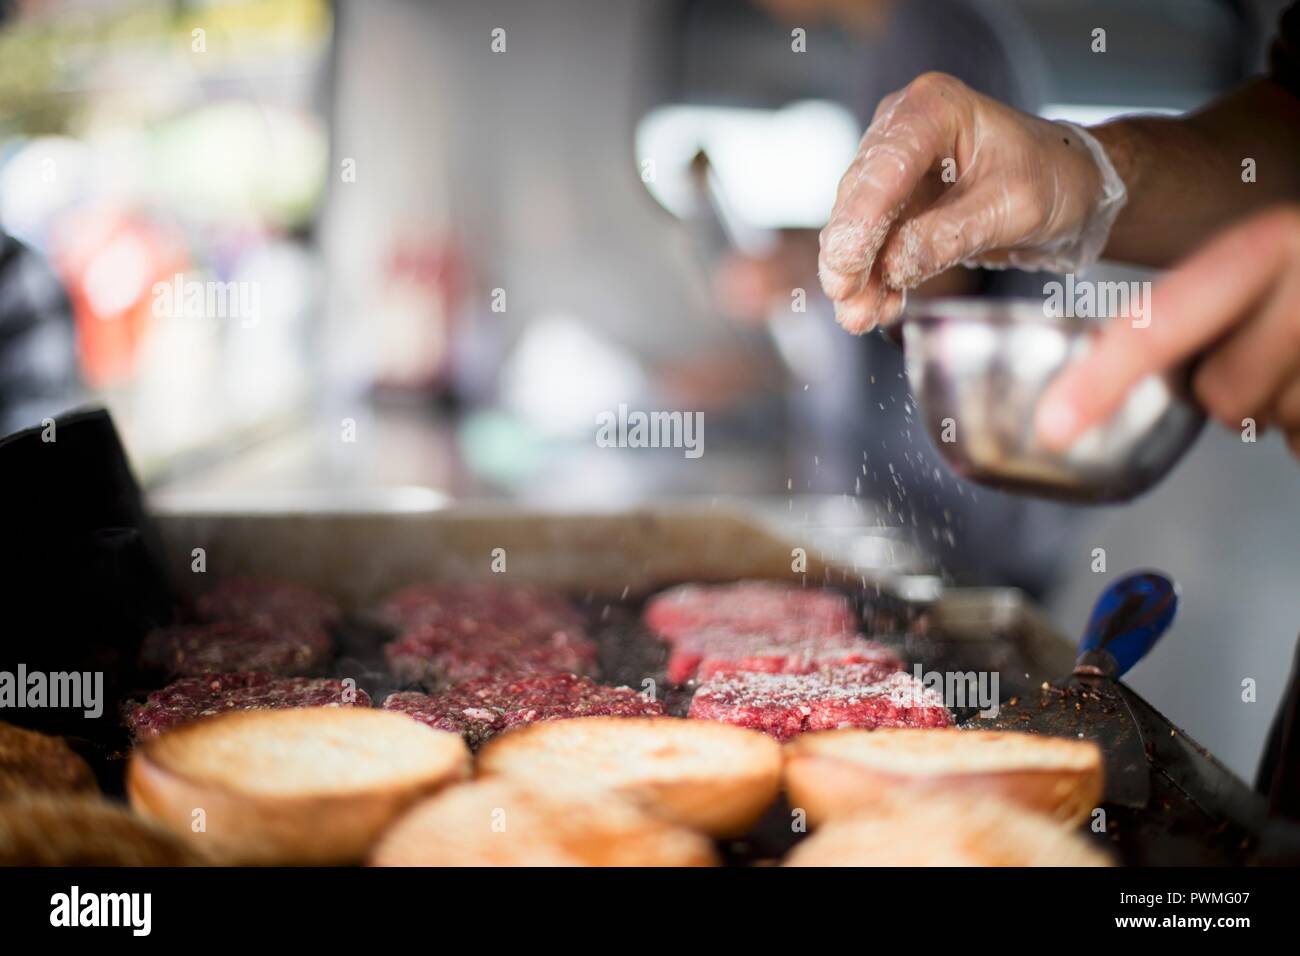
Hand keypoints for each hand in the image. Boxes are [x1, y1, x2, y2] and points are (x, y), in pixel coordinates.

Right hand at [818, 72, 1121, 331]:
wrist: (1073, 186)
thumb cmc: (1054, 178)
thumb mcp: (1012, 208)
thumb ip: (949, 236)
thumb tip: (892, 267)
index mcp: (934, 109)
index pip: (884, 166)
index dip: (859, 220)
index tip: (845, 267)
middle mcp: (903, 128)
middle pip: (860, 195)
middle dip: (850, 254)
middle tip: (847, 302)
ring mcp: (895, 164)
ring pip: (859, 224)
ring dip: (858, 273)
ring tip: (860, 316)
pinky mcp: (897, 200)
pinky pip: (875, 242)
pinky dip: (875, 276)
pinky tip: (877, 306)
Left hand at [1036, 206, 1299, 458]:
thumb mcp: (1263, 258)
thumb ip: (1196, 303)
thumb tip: (1095, 376)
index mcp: (1267, 244)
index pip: (1163, 322)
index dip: (1103, 379)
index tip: (1054, 427)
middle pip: (1221, 395)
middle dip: (1233, 387)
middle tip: (1265, 350)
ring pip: (1274, 422)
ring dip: (1284, 405)